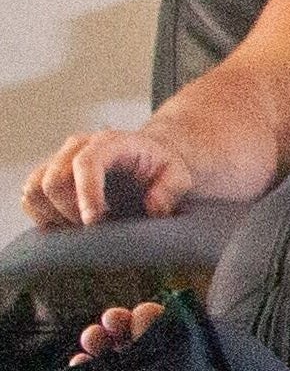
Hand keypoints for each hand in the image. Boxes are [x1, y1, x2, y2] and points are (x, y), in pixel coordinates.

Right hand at [20, 128, 193, 228]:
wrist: (148, 157)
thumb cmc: (162, 167)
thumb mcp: (178, 176)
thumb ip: (170, 190)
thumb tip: (153, 208)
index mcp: (110, 142)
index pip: (86, 162)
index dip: (86, 193)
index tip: (94, 221)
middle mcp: (78, 146)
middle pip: (54, 179)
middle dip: (70, 211)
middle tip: (95, 228)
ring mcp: (59, 160)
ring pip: (34, 188)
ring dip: (52, 215)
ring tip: (81, 227)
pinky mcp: (48, 175)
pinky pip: (30, 197)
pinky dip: (42, 216)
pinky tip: (67, 225)